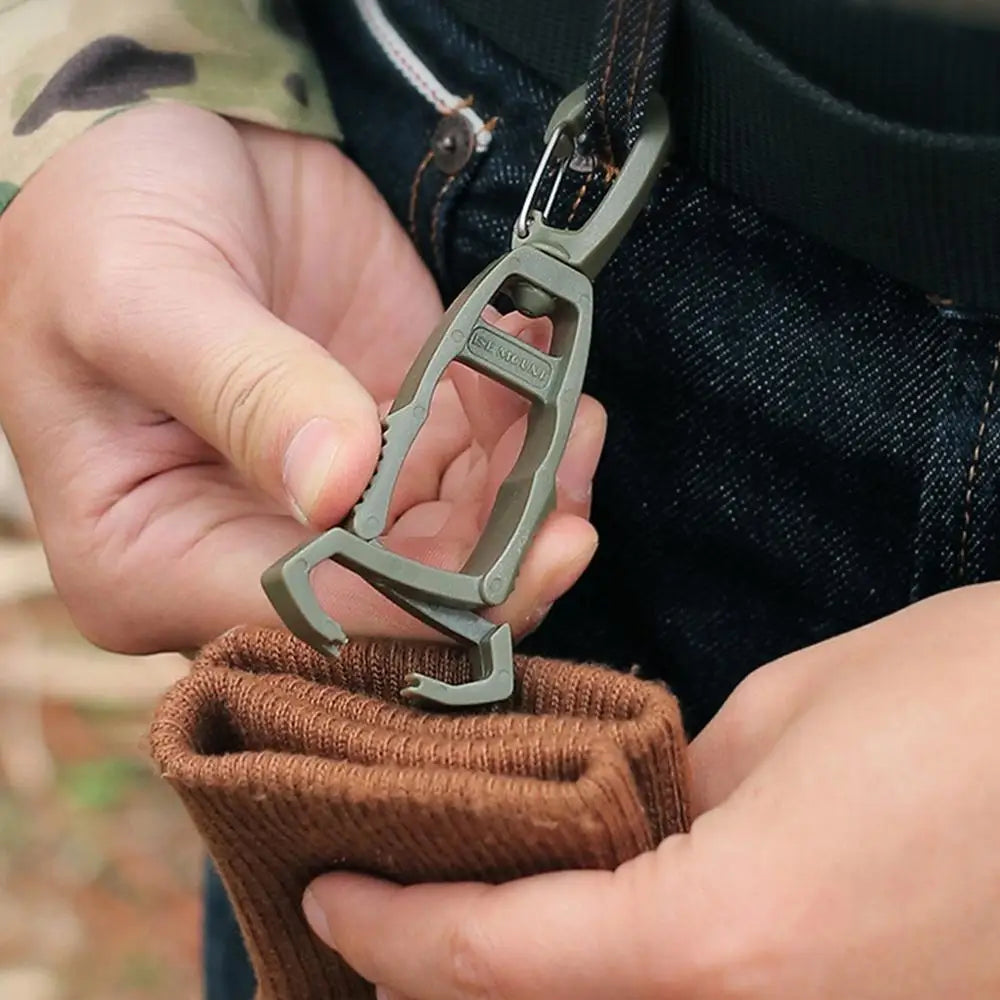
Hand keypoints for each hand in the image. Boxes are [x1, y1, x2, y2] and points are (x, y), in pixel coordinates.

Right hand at [0, 103, 602, 652]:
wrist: (168, 157)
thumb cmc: (104, 228)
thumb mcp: (140, 294)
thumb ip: (243, 389)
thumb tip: (338, 489)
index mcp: (153, 563)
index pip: (307, 624)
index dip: (427, 607)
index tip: (532, 551)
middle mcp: (247, 556)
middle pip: (400, 601)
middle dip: (502, 551)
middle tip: (571, 471)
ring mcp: (331, 508)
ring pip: (455, 542)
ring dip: (528, 487)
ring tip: (567, 403)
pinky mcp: (389, 449)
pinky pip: (473, 470)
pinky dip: (520, 430)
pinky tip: (534, 361)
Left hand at [302, 584, 999, 998]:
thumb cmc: (974, 699)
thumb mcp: (791, 717)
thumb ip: (677, 791)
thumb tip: (620, 830)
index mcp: (723, 940)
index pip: (498, 956)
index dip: (395, 928)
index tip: (331, 892)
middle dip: (442, 989)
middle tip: (377, 922)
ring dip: (526, 997)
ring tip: (457, 938)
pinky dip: (623, 994)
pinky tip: (592, 949)